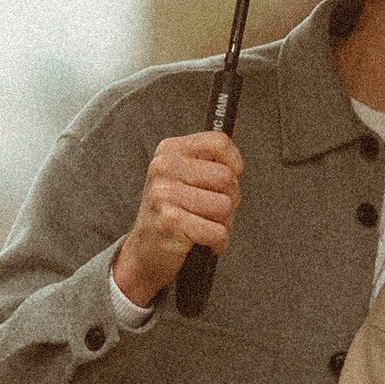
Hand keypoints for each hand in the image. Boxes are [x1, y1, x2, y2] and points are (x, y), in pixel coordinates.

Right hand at [112, 131, 244, 305]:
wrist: (145, 250)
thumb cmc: (174, 213)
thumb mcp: (186, 177)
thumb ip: (211, 160)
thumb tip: (239, 133)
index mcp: (170, 150)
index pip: (219, 143)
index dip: (234, 164)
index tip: (226, 182)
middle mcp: (164, 167)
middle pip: (226, 178)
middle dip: (229, 200)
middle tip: (211, 212)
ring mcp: (165, 194)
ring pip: (225, 206)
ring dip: (223, 224)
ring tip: (204, 226)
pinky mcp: (170, 222)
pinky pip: (218, 232)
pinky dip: (218, 243)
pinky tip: (203, 242)